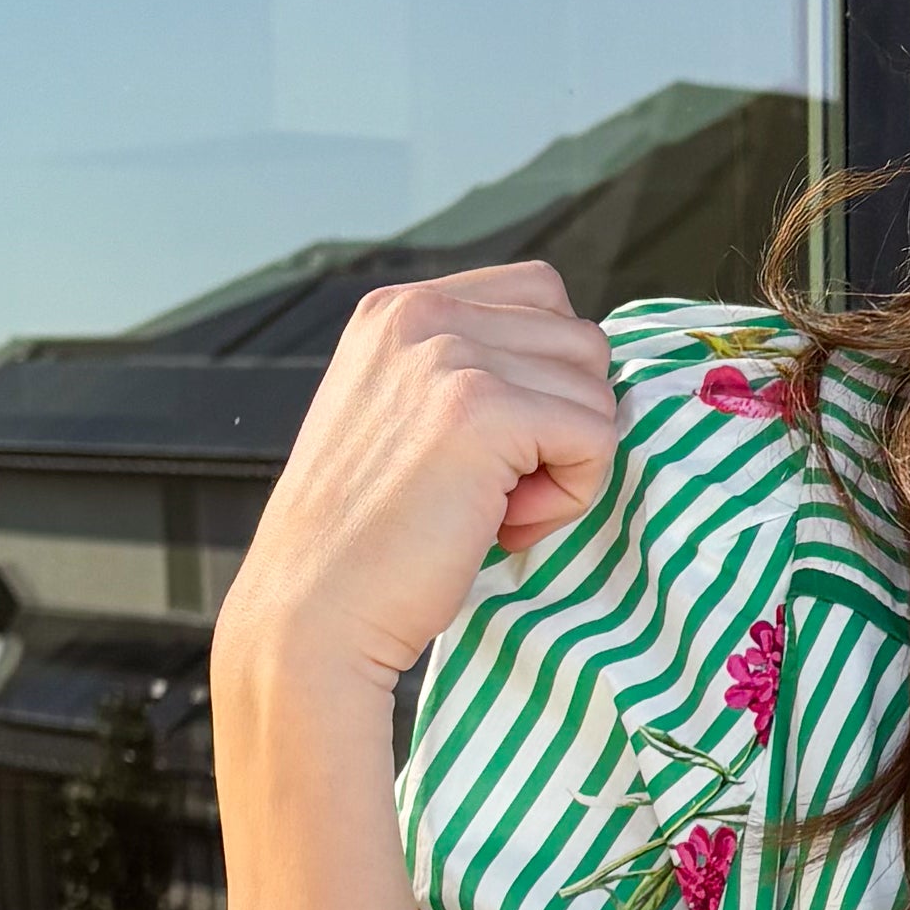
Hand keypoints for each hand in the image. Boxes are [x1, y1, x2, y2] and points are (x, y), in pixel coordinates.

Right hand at [221, 262, 621, 694]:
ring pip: (595, 391)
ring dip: (565, 463)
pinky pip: (596, 437)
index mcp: (398, 309)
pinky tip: (503, 526)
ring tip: (492, 508)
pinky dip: (571, 495)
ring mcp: (450, 357)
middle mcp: (420, 315)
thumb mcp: (402, 417)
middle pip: (579, 342)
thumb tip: (577, 375)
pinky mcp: (484, 410)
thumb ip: (469, 372)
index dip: (544, 379)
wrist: (313, 616)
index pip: (541, 293)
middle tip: (494, 489)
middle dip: (560, 422)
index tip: (492, 448)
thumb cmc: (367, 543)